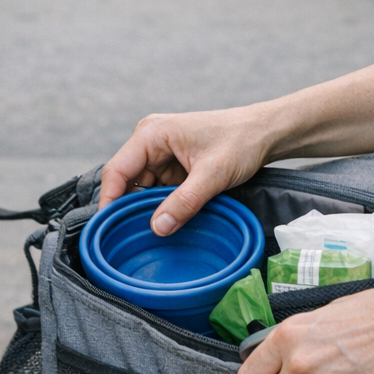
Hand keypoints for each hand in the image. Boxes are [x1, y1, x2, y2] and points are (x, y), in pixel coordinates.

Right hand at [99, 104, 277, 230]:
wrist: (265, 133)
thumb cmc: (241, 140)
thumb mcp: (213, 174)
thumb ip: (184, 202)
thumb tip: (156, 228)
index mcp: (151, 134)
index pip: (116, 171)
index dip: (109, 200)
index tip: (108, 228)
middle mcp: (151, 142)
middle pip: (126, 183)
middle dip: (130, 209)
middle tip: (131, 239)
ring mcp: (162, 155)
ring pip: (142, 191)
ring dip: (148, 210)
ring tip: (153, 234)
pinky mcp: (174, 168)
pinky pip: (159, 192)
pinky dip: (162, 207)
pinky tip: (168, 223)